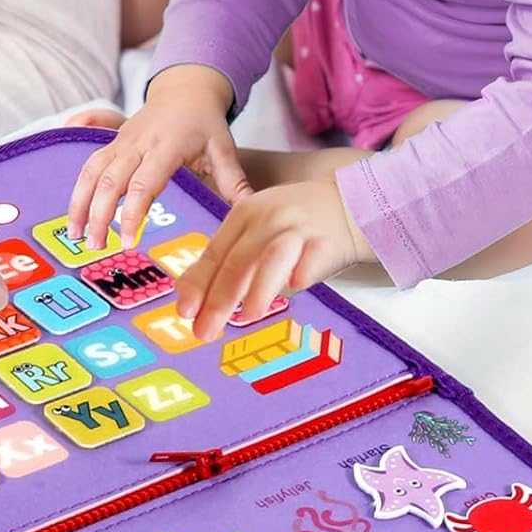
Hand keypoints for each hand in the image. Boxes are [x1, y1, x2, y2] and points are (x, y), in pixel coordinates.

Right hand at [66, 64, 248, 250]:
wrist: (185, 88)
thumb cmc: (205, 123)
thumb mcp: (223, 148)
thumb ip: (233, 182)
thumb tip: (250, 213)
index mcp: (166, 145)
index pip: (144, 183)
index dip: (133, 213)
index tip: (127, 241)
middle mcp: (138, 142)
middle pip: (110, 180)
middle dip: (99, 215)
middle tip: (96, 246)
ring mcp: (121, 141)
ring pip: (92, 172)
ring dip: (80, 204)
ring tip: (77, 237)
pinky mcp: (111, 142)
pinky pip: (88, 165)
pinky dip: (77, 190)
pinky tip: (73, 215)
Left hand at [175, 177, 372, 340]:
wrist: (347, 201)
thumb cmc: (291, 223)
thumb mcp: (253, 230)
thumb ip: (226, 260)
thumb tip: (190, 298)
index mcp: (243, 216)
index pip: (215, 254)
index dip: (199, 284)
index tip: (185, 312)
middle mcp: (268, 220)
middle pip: (239, 260)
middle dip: (220, 298)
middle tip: (206, 330)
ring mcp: (299, 229)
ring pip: (274, 256)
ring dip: (260, 286)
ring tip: (248, 316)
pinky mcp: (328, 241)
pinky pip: (314, 257)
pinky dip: (304, 270)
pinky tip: (296, 284)